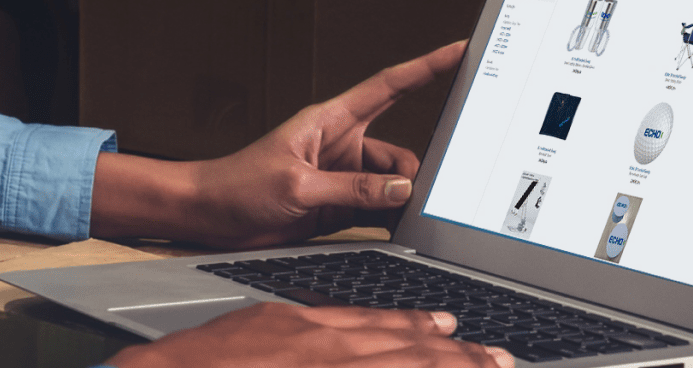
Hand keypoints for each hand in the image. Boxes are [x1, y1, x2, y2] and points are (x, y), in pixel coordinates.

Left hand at [91, 41, 464, 247]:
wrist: (210, 216)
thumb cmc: (238, 185)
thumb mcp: (297, 186)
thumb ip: (352, 189)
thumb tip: (402, 188)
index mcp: (330, 120)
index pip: (390, 86)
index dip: (427, 68)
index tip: (460, 51)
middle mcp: (342, 144)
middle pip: (400, 152)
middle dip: (410, 174)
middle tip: (407, 196)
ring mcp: (343, 176)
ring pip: (393, 184)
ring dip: (397, 202)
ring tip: (383, 218)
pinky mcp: (339, 205)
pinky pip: (379, 208)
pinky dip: (388, 218)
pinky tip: (388, 228)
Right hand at [106, 303, 511, 367]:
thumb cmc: (193, 364)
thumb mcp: (251, 333)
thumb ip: (293, 339)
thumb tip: (320, 346)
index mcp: (303, 329)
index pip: (379, 327)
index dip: (421, 328)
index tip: (454, 329)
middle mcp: (320, 351)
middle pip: (405, 352)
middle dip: (457, 356)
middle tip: (498, 358)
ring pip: (401, 367)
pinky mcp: (313, 365)